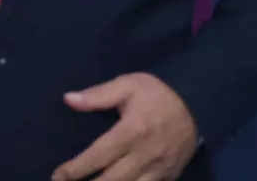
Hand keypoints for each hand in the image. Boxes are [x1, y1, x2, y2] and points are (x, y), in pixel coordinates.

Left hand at [52, 73, 197, 180]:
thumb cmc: (159, 94)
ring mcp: (158, 168)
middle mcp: (144, 154)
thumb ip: (98, 95)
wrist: (199, 103)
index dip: (73, 170)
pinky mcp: (167, 177)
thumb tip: (68, 99)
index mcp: (132, 130)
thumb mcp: (129, 85)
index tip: (57, 175)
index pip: (97, 157)